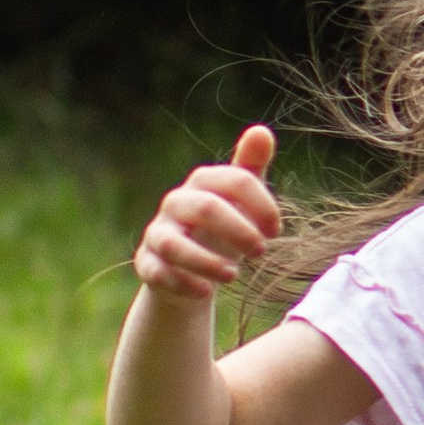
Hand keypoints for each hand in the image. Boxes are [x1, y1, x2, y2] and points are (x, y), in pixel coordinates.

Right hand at [133, 126, 280, 302]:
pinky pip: (157, 272)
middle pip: (205, 208)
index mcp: (204, 183)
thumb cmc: (222, 228)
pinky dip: (181, 283)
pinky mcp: (147, 264)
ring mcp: (158, 234)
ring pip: (174, 244)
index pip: (234, 181)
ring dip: (206, 261)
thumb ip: (250, 167)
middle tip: (262, 251)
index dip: (261, 204)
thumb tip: (262, 131)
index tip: (276, 230)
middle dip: (238, 230)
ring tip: (235, 276)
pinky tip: (205, 293)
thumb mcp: (240, 200)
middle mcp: (177, 203)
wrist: (191, 268)